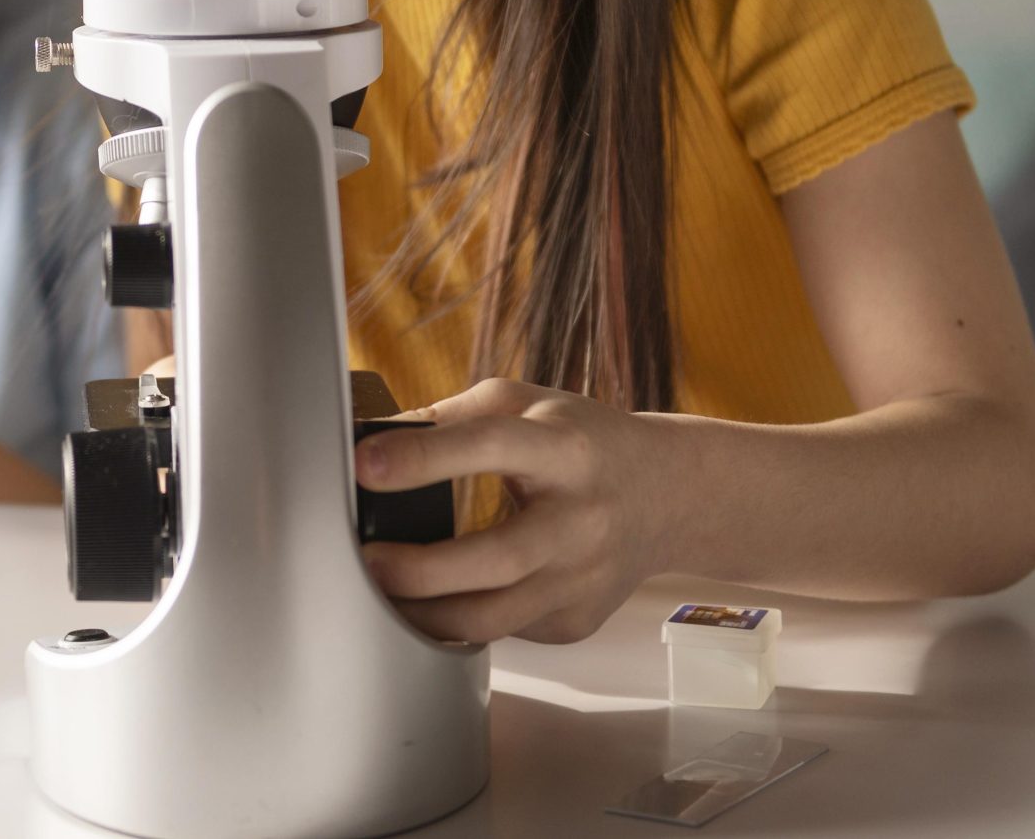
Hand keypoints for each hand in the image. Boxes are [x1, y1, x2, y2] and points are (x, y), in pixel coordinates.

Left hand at [355, 378, 669, 644]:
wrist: (670, 495)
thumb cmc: (585, 442)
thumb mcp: (525, 403)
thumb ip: (452, 417)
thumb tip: (373, 441)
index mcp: (564, 448)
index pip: (490, 446)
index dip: (423, 456)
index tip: (364, 465)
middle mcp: (581, 517)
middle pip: (496, 557)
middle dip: (419, 569)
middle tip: (364, 560)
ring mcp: (584, 578)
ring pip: (495, 617)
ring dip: (426, 613)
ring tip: (382, 593)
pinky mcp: (578, 621)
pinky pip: (506, 631)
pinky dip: (460, 621)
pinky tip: (436, 601)